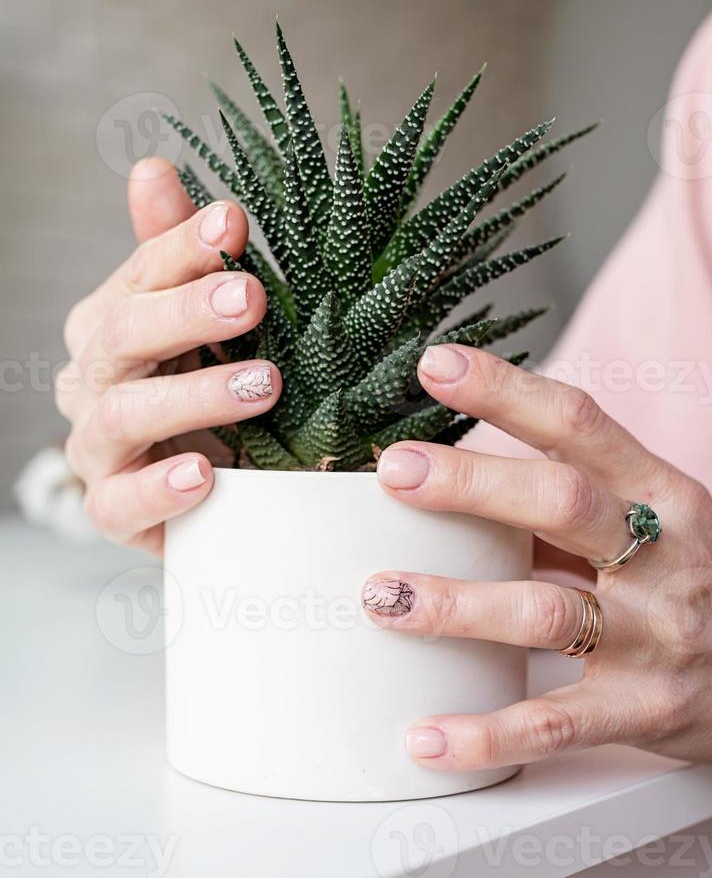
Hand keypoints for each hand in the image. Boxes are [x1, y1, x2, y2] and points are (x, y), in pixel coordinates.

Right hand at [55, 158, 281, 552]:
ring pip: (123, 415)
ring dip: (193, 396)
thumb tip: (151, 167)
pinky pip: (120, 504)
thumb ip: (176, 254)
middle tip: (252, 298)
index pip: (138, 274)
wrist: (197, 484)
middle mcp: (93, 380)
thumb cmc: (199, 387)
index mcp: (109, 322)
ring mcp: (97, 448)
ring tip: (263, 385)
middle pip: (122, 334)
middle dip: (187, 312)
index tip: (233, 222)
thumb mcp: (200, 320)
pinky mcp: (114, 510)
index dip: (181, 247)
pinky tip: (206, 475)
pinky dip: (161, 489)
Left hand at [364, 344, 711, 768]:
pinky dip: (484, 735)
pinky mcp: (641, 711)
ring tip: (381, 595)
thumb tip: (446, 468)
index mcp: (661, 494)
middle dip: (471, 484)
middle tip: (394, 472)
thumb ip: (564, 500)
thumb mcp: (646, 522)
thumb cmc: (683, 581)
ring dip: (454, 605)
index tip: (435, 364)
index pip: (580, 423)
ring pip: (544, 613)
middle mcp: (664, 557)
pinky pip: (553, 724)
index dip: (505, 390)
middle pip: (562, 503)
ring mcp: (654, 637)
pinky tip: (424, 737)